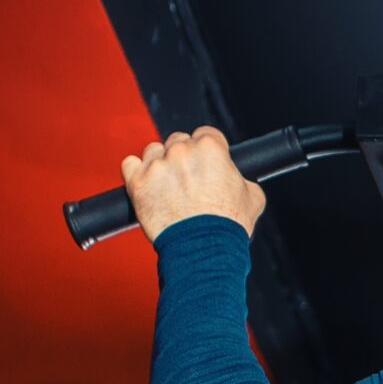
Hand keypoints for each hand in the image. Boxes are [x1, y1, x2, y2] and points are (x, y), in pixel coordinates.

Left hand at [122, 127, 266, 244]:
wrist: (204, 249)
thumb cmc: (228, 226)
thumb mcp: (253, 197)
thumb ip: (243, 180)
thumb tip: (239, 181)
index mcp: (210, 147)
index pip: (206, 134)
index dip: (208, 150)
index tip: (205, 163)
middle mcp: (181, 150)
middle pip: (178, 141)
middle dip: (183, 157)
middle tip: (187, 180)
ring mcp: (157, 165)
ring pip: (153, 151)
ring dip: (159, 163)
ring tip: (167, 187)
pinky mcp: (137, 182)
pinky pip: (129, 165)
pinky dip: (136, 172)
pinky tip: (147, 185)